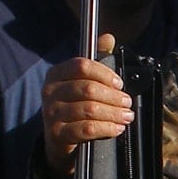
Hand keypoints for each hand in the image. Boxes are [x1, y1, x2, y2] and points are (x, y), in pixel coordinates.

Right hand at [40, 33, 133, 173]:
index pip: (82, 65)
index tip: (120, 84)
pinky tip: (117, 128)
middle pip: (88, 89)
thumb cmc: (75, 107)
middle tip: (127, 103)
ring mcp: (51, 113)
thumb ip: (96, 61)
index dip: (105, 74)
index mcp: (56, 74)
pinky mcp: (57, 134)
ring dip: (113, 113)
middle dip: (113, 96)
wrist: (60, 140)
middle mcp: (50, 91)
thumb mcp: (84, 83)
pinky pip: (86, 129)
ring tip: (126, 116)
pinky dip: (106, 128)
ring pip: (89, 109)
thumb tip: (109, 37)